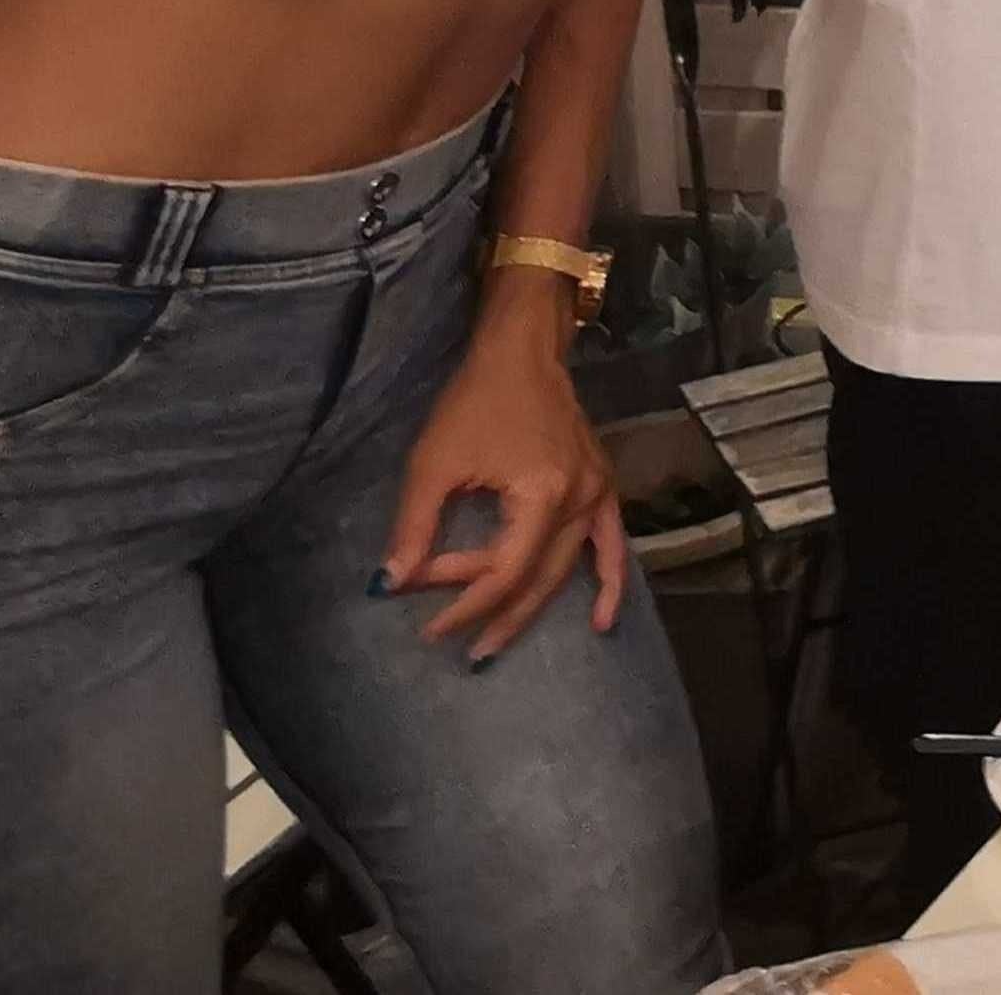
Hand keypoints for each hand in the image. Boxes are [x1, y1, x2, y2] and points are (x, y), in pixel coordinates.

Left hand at [379, 307, 625, 660]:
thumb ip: (414, 527)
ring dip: (533, 608)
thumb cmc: (475, 401)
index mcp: (542, 494)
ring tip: (497, 643)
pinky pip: (610, 544)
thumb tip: (390, 583)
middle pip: (536, 577)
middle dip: (493, 613)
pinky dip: (609, 581)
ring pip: (567, 568)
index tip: (427, 622)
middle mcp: (579, 500)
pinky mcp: (601, 486)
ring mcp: (597, 493)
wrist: (522, 353)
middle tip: (456, 647)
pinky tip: (603, 618)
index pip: (504, 570)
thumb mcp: (434, 463)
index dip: (465, 602)